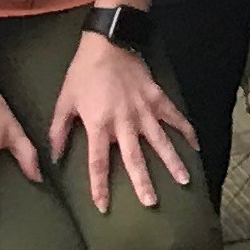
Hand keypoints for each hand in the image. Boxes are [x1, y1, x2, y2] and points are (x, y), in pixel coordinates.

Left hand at [48, 32, 197, 213]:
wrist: (107, 43)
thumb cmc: (82, 74)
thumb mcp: (64, 102)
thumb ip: (59, 132)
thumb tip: (53, 159)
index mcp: (98, 125)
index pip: (98, 163)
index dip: (100, 186)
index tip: (103, 207)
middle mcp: (124, 122)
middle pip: (134, 158)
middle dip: (143, 182)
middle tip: (151, 203)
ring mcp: (144, 110)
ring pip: (160, 141)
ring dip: (172, 162)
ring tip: (184, 181)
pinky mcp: (157, 98)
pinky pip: (175, 117)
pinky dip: (186, 131)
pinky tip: (196, 145)